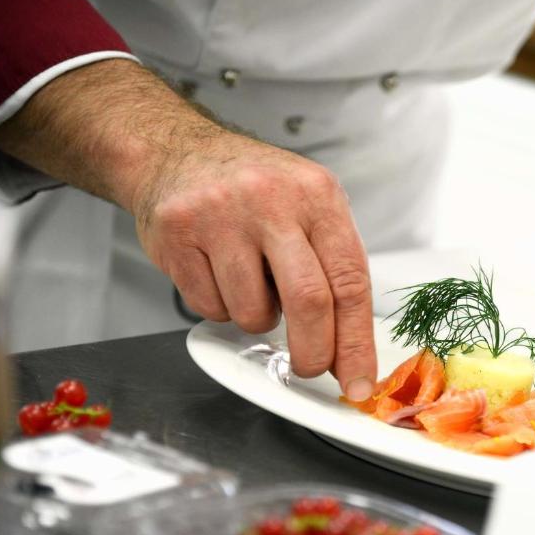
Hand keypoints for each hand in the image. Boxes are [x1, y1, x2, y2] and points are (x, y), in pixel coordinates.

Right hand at [129, 131, 376, 391]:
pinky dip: (220, 307)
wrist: (176, 151)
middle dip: (313, 353)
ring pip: (253, 312)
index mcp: (318, 196)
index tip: (358, 383)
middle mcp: (272, 200)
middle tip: (308, 368)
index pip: (350, 281)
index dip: (356, 342)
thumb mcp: (308, 206)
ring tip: (252, 285)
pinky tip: (218, 273)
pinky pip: (210, 307)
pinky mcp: (178, 235)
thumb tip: (348, 345)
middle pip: (309, 302)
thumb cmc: (254, 189)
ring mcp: (222, 216)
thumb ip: (331, 266)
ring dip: (257, 319)